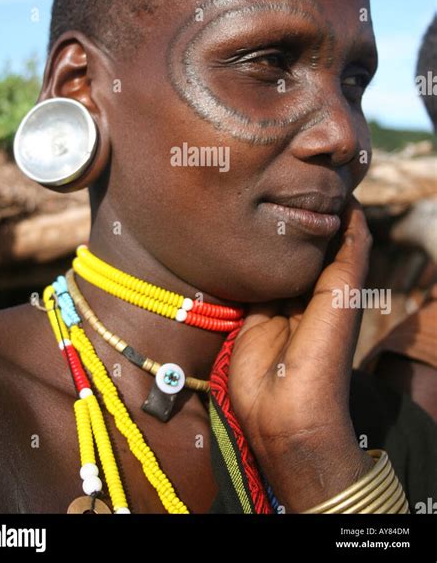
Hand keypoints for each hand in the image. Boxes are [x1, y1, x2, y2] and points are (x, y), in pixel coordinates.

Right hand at [228, 196, 374, 511]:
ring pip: (269, 256)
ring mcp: (275, 300)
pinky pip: (244, 277)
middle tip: (273, 173)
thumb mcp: (342, 297)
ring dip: (262, 233)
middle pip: (297, 243)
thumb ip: (348, 253)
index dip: (324, 208)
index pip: (330, 237)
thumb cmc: (323, 352)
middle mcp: (305, 289)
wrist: (285, 409)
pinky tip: (228, 231)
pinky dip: (238, 257)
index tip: (313, 171)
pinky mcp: (247, 312)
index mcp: (335, 285)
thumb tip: (352, 206)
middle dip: (289, 215)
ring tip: (248, 193)